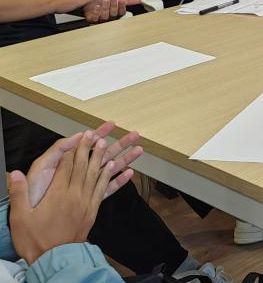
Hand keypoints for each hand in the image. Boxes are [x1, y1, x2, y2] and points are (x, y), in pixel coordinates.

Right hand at [9, 129, 137, 264]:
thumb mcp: (20, 217)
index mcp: (58, 194)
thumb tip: (14, 174)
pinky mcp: (93, 211)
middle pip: (83, 166)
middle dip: (88, 148)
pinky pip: (104, 189)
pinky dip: (111, 177)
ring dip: (101, 158)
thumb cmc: (36, 240)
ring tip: (107, 144)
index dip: (71, 149)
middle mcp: (75, 195)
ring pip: (96, 175)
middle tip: (93, 134)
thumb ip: (19, 193)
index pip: (66, 166)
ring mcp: (86, 202)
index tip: (77, 136)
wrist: (55, 259)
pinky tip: (118, 169)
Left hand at [23, 122, 141, 207]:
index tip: (112, 124)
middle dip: (120, 143)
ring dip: (124, 159)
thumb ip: (59, 151)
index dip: (100, 133)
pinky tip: (129, 174)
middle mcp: (79, 172)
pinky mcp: (88, 200)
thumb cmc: (34, 193)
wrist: (30, 219)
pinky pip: (107, 189)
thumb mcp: (42, 167)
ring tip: (139, 151)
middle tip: (134, 134)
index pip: (88, 143)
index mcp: (69, 162)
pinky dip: (119, 181)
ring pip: (110, 169)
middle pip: (104, 154)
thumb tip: (77, 137)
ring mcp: (85, 186)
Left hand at [83, 0, 141, 23]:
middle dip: (114, 6)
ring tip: (105, 0)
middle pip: (113, 14)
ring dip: (106, 8)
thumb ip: (128, 0)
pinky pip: (95, 18)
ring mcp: (101, 19)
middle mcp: (110, 17)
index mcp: (117, 13)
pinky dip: (96, 12)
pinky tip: (97, 7)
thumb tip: (139, 0)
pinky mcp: (93, 19)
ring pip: (105, 16)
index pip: (122, 12)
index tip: (122, 0)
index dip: (122, 6)